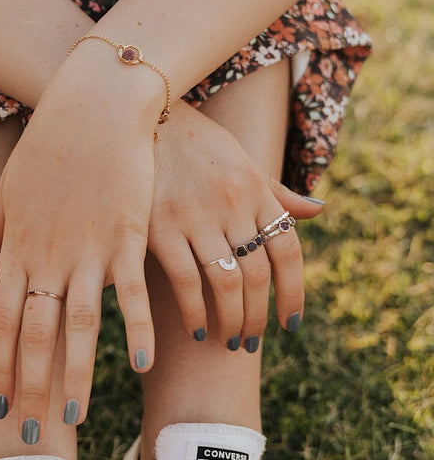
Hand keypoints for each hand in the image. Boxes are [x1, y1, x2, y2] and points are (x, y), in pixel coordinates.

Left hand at [0, 57, 161, 439]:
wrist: (90, 106)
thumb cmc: (45, 147)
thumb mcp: (5, 194)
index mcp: (17, 250)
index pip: (3, 321)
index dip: (0, 365)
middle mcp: (47, 257)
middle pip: (35, 334)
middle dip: (30, 386)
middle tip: (29, 432)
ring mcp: (87, 249)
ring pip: (78, 324)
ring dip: (74, 374)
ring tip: (72, 418)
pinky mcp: (127, 236)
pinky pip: (130, 293)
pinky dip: (134, 330)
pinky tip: (138, 365)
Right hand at [148, 100, 322, 348]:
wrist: (142, 117)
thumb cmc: (196, 145)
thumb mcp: (243, 162)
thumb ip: (277, 194)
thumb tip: (318, 210)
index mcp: (256, 190)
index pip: (288, 252)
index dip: (294, 294)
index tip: (290, 324)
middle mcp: (233, 203)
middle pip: (259, 275)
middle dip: (259, 317)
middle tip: (251, 342)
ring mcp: (196, 215)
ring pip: (227, 283)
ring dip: (232, 321)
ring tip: (228, 342)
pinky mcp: (159, 227)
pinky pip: (186, 281)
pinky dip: (195, 312)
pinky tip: (195, 329)